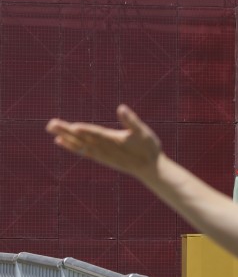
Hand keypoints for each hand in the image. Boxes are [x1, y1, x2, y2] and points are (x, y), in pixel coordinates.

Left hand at [47, 105, 161, 178]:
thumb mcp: (144, 132)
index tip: (72, 126)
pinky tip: (61, 142)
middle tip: (50, 124)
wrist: (149, 168)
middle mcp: (104, 148)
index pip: (98, 134)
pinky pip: (82, 151)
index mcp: (115, 140)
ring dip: (65, 137)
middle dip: (66, 131)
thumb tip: (121, 107)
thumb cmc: (148, 148)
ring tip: (51, 129)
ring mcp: (101, 154)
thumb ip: (131, 120)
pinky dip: (71, 147)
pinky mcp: (100, 157)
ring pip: (79, 144)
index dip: (86, 130)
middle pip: (83, 138)